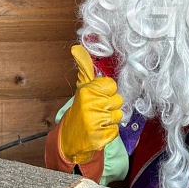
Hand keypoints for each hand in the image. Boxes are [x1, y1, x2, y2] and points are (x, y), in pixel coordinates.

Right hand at [60, 45, 122, 163]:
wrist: (70, 139)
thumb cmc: (80, 110)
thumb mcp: (82, 88)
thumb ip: (84, 68)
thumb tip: (77, 48)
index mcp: (87, 91)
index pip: (112, 85)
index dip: (107, 91)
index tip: (98, 96)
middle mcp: (91, 105)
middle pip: (118, 100)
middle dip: (110, 105)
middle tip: (98, 109)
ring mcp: (96, 122)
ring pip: (119, 115)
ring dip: (111, 119)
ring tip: (99, 120)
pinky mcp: (101, 137)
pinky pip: (116, 129)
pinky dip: (110, 131)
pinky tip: (99, 130)